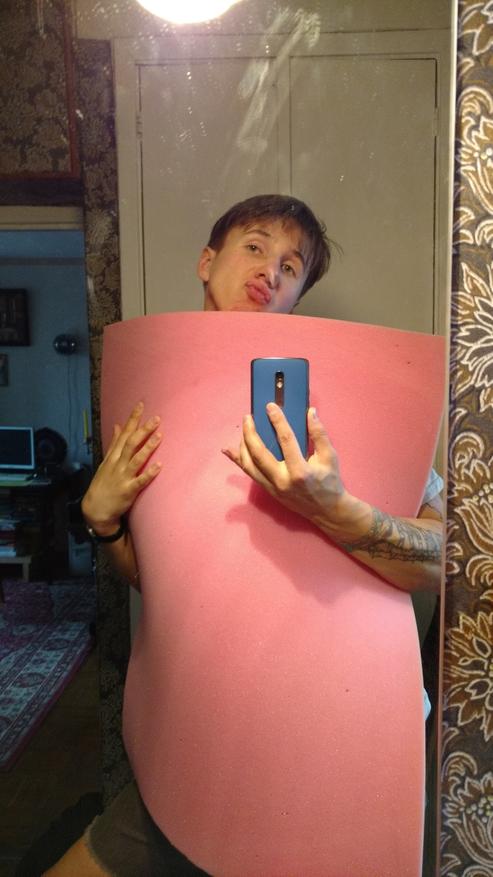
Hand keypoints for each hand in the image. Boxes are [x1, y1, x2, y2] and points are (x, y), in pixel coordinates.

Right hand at [81, 402, 161, 534]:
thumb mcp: (106, 461)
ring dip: (148, 447)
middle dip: (143, 430)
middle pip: (131, 443)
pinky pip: (140, 481)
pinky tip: (159, 466)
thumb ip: (114, 444)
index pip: (123, 433)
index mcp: (114, 456)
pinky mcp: (128, 491)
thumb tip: (117, 426)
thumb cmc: (103, 483)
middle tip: (156, 419)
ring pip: (136, 459)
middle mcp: (118, 464)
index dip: (132, 420)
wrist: (96, 509)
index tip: (141, 406)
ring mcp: (123, 477)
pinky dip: (149, 473)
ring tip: (159, 436)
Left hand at [223, 404, 357, 533]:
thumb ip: (319, 434)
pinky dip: (239, 460)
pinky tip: (229, 450)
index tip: (270, 407)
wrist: (328, 511)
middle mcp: (282, 480)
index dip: (278, 421)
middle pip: (259, 454)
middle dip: (250, 433)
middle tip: (248, 417)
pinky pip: (250, 473)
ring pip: (250, 465)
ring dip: (242, 446)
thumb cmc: (331, 482)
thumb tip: (309, 412)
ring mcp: (273, 488)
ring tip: (244, 429)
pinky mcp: (269, 491)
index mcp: (300, 471)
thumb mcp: (330, 457)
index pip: (286, 440)